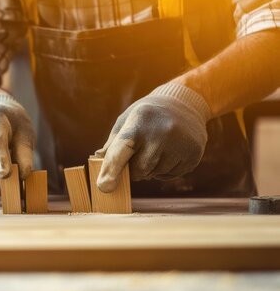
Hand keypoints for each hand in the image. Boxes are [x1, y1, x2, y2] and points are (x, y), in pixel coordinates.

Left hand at [95, 83, 211, 191]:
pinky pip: (170, 175)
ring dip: (150, 169)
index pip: (122, 150)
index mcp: (139, 121)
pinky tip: (169, 152)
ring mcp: (181, 143)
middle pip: (139, 169)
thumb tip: (97, 164)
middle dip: (134, 169)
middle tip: (138, 155)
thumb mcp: (126, 121)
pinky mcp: (193, 154)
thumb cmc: (146, 116)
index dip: (111, 169)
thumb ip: (111, 145)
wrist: (184, 104)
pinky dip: (165, 170)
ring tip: (157, 148)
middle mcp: (162, 131)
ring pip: (154, 174)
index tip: (103, 186)